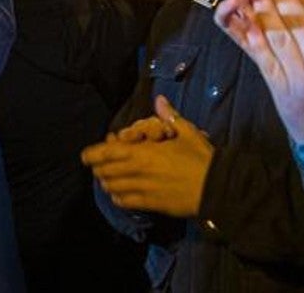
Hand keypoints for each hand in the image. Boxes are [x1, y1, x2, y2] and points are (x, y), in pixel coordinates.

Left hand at [82, 96, 213, 216]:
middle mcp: (138, 171)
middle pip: (106, 171)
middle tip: (97, 166)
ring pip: (113, 187)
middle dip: (98, 168)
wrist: (217, 188)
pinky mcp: (151, 204)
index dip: (92, 154)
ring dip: (107, 182)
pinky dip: (118, 198)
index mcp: (143, 152)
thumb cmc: (201, 159)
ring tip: (106, 179)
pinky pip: (126, 202)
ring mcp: (143, 189)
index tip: (85, 155)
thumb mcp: (187, 133)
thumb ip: (169, 117)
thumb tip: (159, 100)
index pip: (107, 153)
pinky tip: (118, 195)